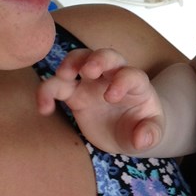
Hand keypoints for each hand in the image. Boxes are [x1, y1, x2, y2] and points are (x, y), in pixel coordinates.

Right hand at [36, 47, 164, 151]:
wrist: (125, 132)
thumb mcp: (151, 133)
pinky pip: (57, 85)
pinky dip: (47, 91)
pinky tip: (44, 109)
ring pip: (79, 59)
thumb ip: (150, 134)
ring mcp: (92, 82)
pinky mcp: (74, 94)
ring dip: (70, 63)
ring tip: (62, 76)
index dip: (122, 81)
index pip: (131, 74)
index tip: (111, 97)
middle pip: (106, 56)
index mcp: (136, 85)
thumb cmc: (141, 128)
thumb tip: (142, 139)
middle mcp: (113, 77)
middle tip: (88, 71)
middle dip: (97, 59)